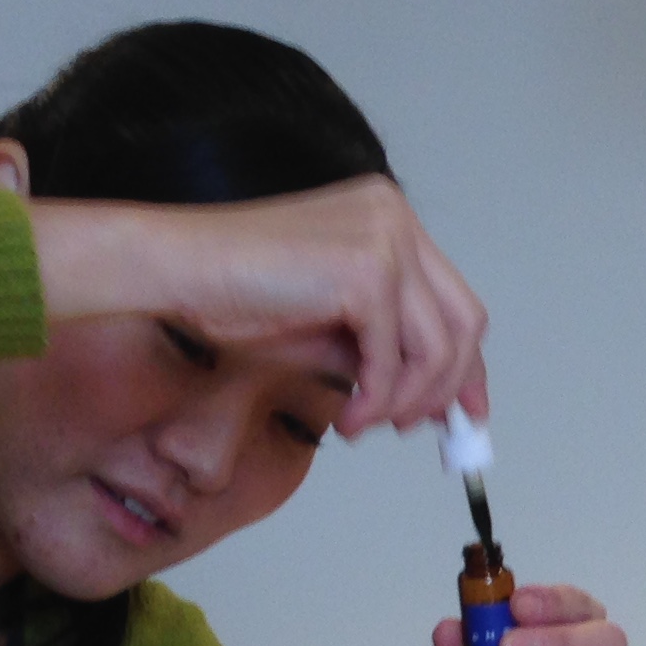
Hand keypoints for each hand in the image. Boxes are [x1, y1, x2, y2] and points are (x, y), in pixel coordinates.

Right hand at [30, 175, 488, 434]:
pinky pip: (395, 357)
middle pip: (464, 320)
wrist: (178, 272)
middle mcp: (395, 216)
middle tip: (423, 429)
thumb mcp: (332, 330)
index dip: (466, 364)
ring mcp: (385, 237)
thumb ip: (384, 352)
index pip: (453, 300)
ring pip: (438, 346)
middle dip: (449, 387)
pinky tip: (351, 421)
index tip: (466, 413)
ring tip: (369, 425)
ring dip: (408, 401)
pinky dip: (378, 400)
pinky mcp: (366, 269)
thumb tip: (435, 401)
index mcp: (388, 218)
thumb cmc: (238, 295)